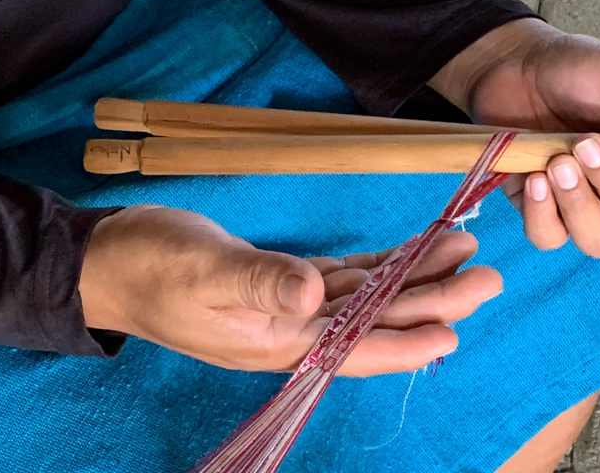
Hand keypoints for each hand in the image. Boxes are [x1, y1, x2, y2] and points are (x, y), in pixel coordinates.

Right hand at [79, 205, 501, 375]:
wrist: (114, 261)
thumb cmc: (151, 267)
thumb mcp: (202, 271)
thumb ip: (259, 282)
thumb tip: (313, 295)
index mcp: (274, 340)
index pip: (354, 347)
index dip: (406, 340)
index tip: (456, 327)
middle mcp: (289, 330)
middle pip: (373, 321)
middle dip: (429, 300)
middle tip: (484, 275)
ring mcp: (287, 307)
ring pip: (364, 297)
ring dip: (410, 277)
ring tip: (459, 251)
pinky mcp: (282, 281)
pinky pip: (342, 277)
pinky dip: (377, 265)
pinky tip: (405, 252)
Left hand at [431, 18, 599, 256]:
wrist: (513, 67)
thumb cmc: (573, 69)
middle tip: (584, 145)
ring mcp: (577, 202)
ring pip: (596, 240)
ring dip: (579, 207)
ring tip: (556, 165)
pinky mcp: (535, 206)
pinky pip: (547, 236)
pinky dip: (542, 215)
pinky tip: (534, 179)